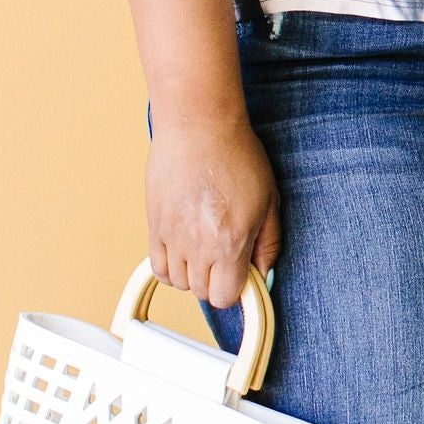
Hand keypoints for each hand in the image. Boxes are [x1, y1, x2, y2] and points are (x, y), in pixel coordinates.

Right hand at [146, 108, 281, 309]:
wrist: (199, 127)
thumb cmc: (236, 156)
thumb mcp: (268, 200)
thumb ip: (268, 242)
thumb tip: (265, 272)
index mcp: (229, 243)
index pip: (226, 296)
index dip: (237, 289)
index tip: (243, 274)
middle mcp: (198, 246)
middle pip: (203, 292)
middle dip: (218, 281)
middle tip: (227, 256)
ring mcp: (172, 237)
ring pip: (180, 282)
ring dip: (195, 274)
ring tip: (206, 249)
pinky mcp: (154, 225)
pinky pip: (158, 266)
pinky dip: (171, 267)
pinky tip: (185, 251)